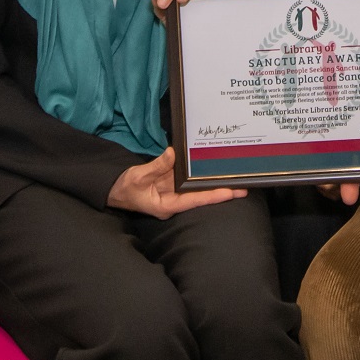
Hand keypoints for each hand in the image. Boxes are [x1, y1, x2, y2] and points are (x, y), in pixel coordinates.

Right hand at [107, 147, 245, 218]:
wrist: (115, 190)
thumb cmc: (124, 188)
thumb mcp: (138, 177)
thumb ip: (156, 166)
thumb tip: (172, 153)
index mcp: (167, 206)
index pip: (195, 201)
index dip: (213, 196)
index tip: (230, 192)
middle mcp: (174, 201)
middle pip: (201, 196)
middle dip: (221, 191)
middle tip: (244, 188)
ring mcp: (174, 192)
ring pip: (196, 187)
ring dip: (213, 182)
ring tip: (235, 178)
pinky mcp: (171, 183)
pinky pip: (187, 178)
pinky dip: (199, 174)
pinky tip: (212, 169)